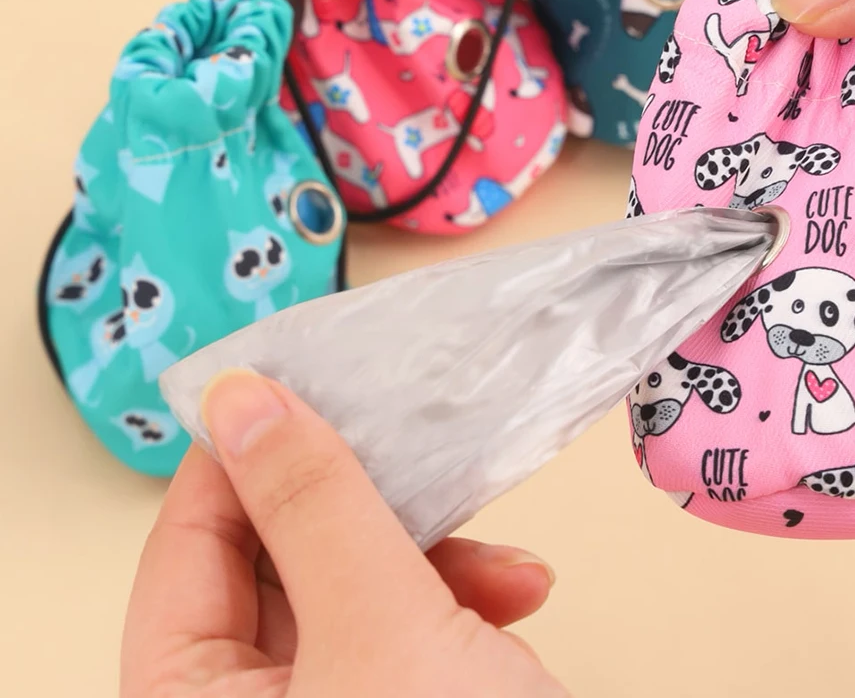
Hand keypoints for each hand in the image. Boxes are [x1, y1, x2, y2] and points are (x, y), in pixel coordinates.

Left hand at [121, 370, 567, 696]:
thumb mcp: (381, 627)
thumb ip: (312, 504)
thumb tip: (240, 398)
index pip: (185, 546)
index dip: (240, 456)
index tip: (299, 379)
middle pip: (278, 559)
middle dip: (367, 509)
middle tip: (414, 455)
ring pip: (354, 580)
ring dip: (435, 552)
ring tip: (501, 562)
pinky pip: (405, 619)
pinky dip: (461, 597)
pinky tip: (516, 595)